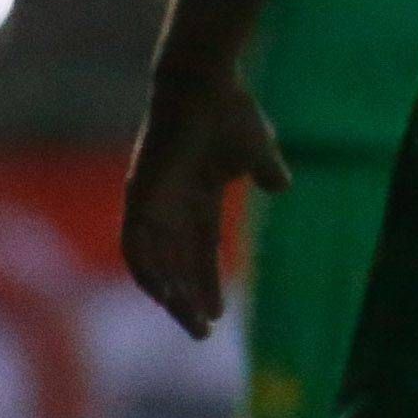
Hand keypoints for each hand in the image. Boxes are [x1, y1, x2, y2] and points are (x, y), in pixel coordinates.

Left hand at [118, 70, 289, 337]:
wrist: (204, 83)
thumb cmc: (231, 111)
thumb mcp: (259, 150)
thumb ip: (268, 171)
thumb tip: (281, 187)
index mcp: (197, 200)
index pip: (200, 254)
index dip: (208, 284)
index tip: (219, 317)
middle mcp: (169, 207)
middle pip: (177, 266)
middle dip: (188, 300)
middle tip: (202, 334)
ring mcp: (151, 202)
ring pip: (155, 262)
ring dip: (170, 293)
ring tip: (187, 320)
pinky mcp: (139, 194)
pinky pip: (135, 243)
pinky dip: (147, 270)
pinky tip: (161, 294)